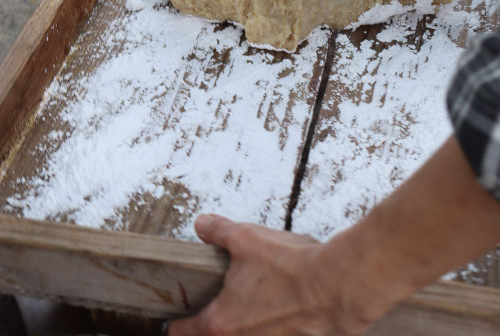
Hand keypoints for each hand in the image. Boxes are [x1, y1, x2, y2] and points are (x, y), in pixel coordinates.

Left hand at [168, 215, 378, 335]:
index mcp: (220, 324)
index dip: (176, 322)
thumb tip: (202, 224)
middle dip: (213, 325)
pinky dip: (272, 326)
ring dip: (245, 327)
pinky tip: (282, 307)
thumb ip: (219, 233)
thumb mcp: (246, 239)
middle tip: (217, 307)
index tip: (177, 316)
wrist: (337, 284)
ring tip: (254, 303)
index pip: (182, 333)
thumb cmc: (290, 266)